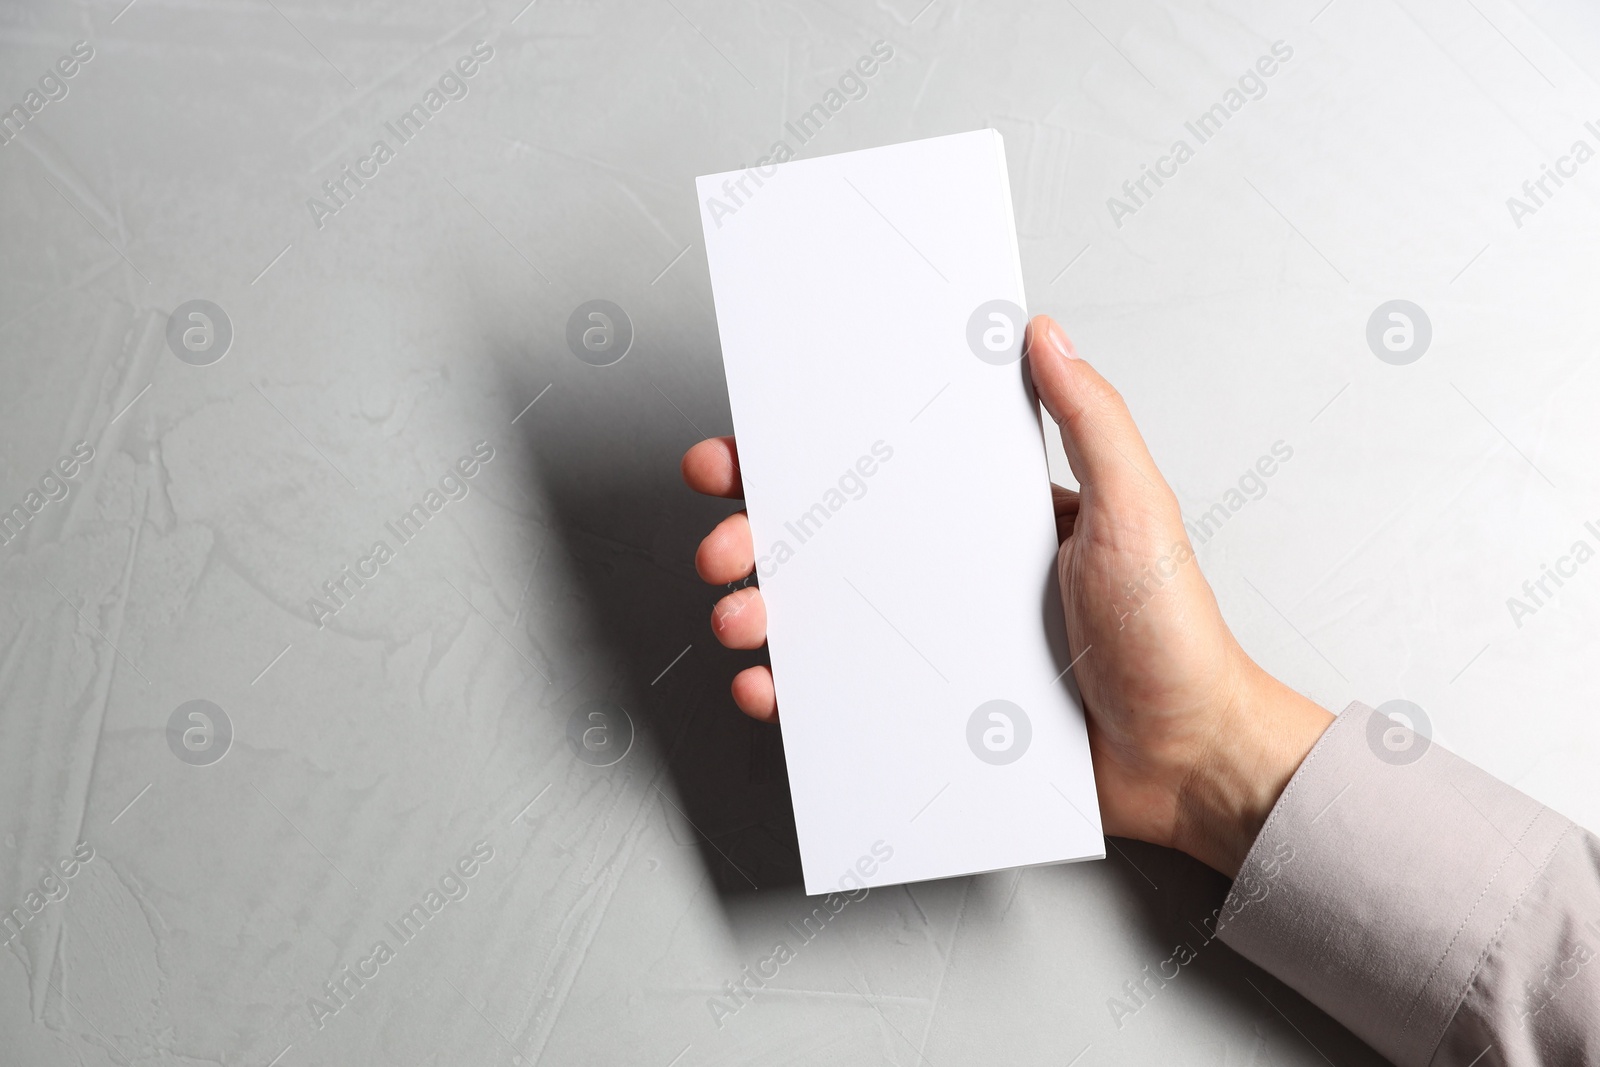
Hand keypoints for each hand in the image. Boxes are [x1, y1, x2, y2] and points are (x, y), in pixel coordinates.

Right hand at [680, 315, 1332, 875]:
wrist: (1189, 759)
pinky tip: (770, 689)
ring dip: (759, 612)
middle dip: (755, 538)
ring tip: (742, 619)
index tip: (744, 452)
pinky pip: (843, 698)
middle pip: (828, 543)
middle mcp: (950, 573)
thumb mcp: (1138, 511)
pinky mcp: (932, 710)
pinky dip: (792, 694)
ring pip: (821, 619)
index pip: (879, 469)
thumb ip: (1091, 419)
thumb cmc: (1172, 636)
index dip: (802, 457)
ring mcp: (936, 643)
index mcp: (987, 515)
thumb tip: (1044, 334)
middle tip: (725, 545)